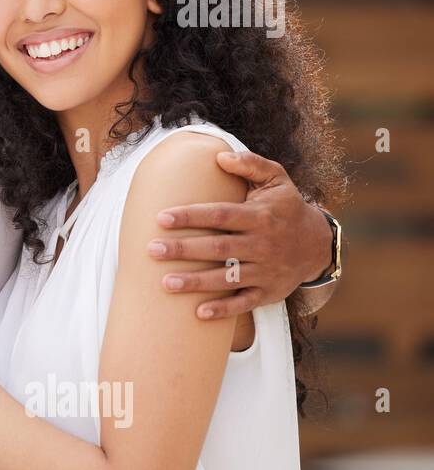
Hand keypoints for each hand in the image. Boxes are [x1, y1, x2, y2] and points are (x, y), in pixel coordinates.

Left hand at [148, 150, 332, 318]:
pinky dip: (223, 310)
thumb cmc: (286, 207)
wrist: (318, 244)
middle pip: (217, 248)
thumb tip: (219, 156)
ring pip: (227, 277)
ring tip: (164, 283)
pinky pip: (244, 303)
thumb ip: (250, 164)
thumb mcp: (276, 179)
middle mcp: (262, 244)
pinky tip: (198, 313)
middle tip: (151, 250)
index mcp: (260, 216)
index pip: (220, 215)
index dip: (191, 216)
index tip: (161, 217)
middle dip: (183, 249)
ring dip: (195, 282)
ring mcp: (266, 270)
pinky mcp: (268, 292)